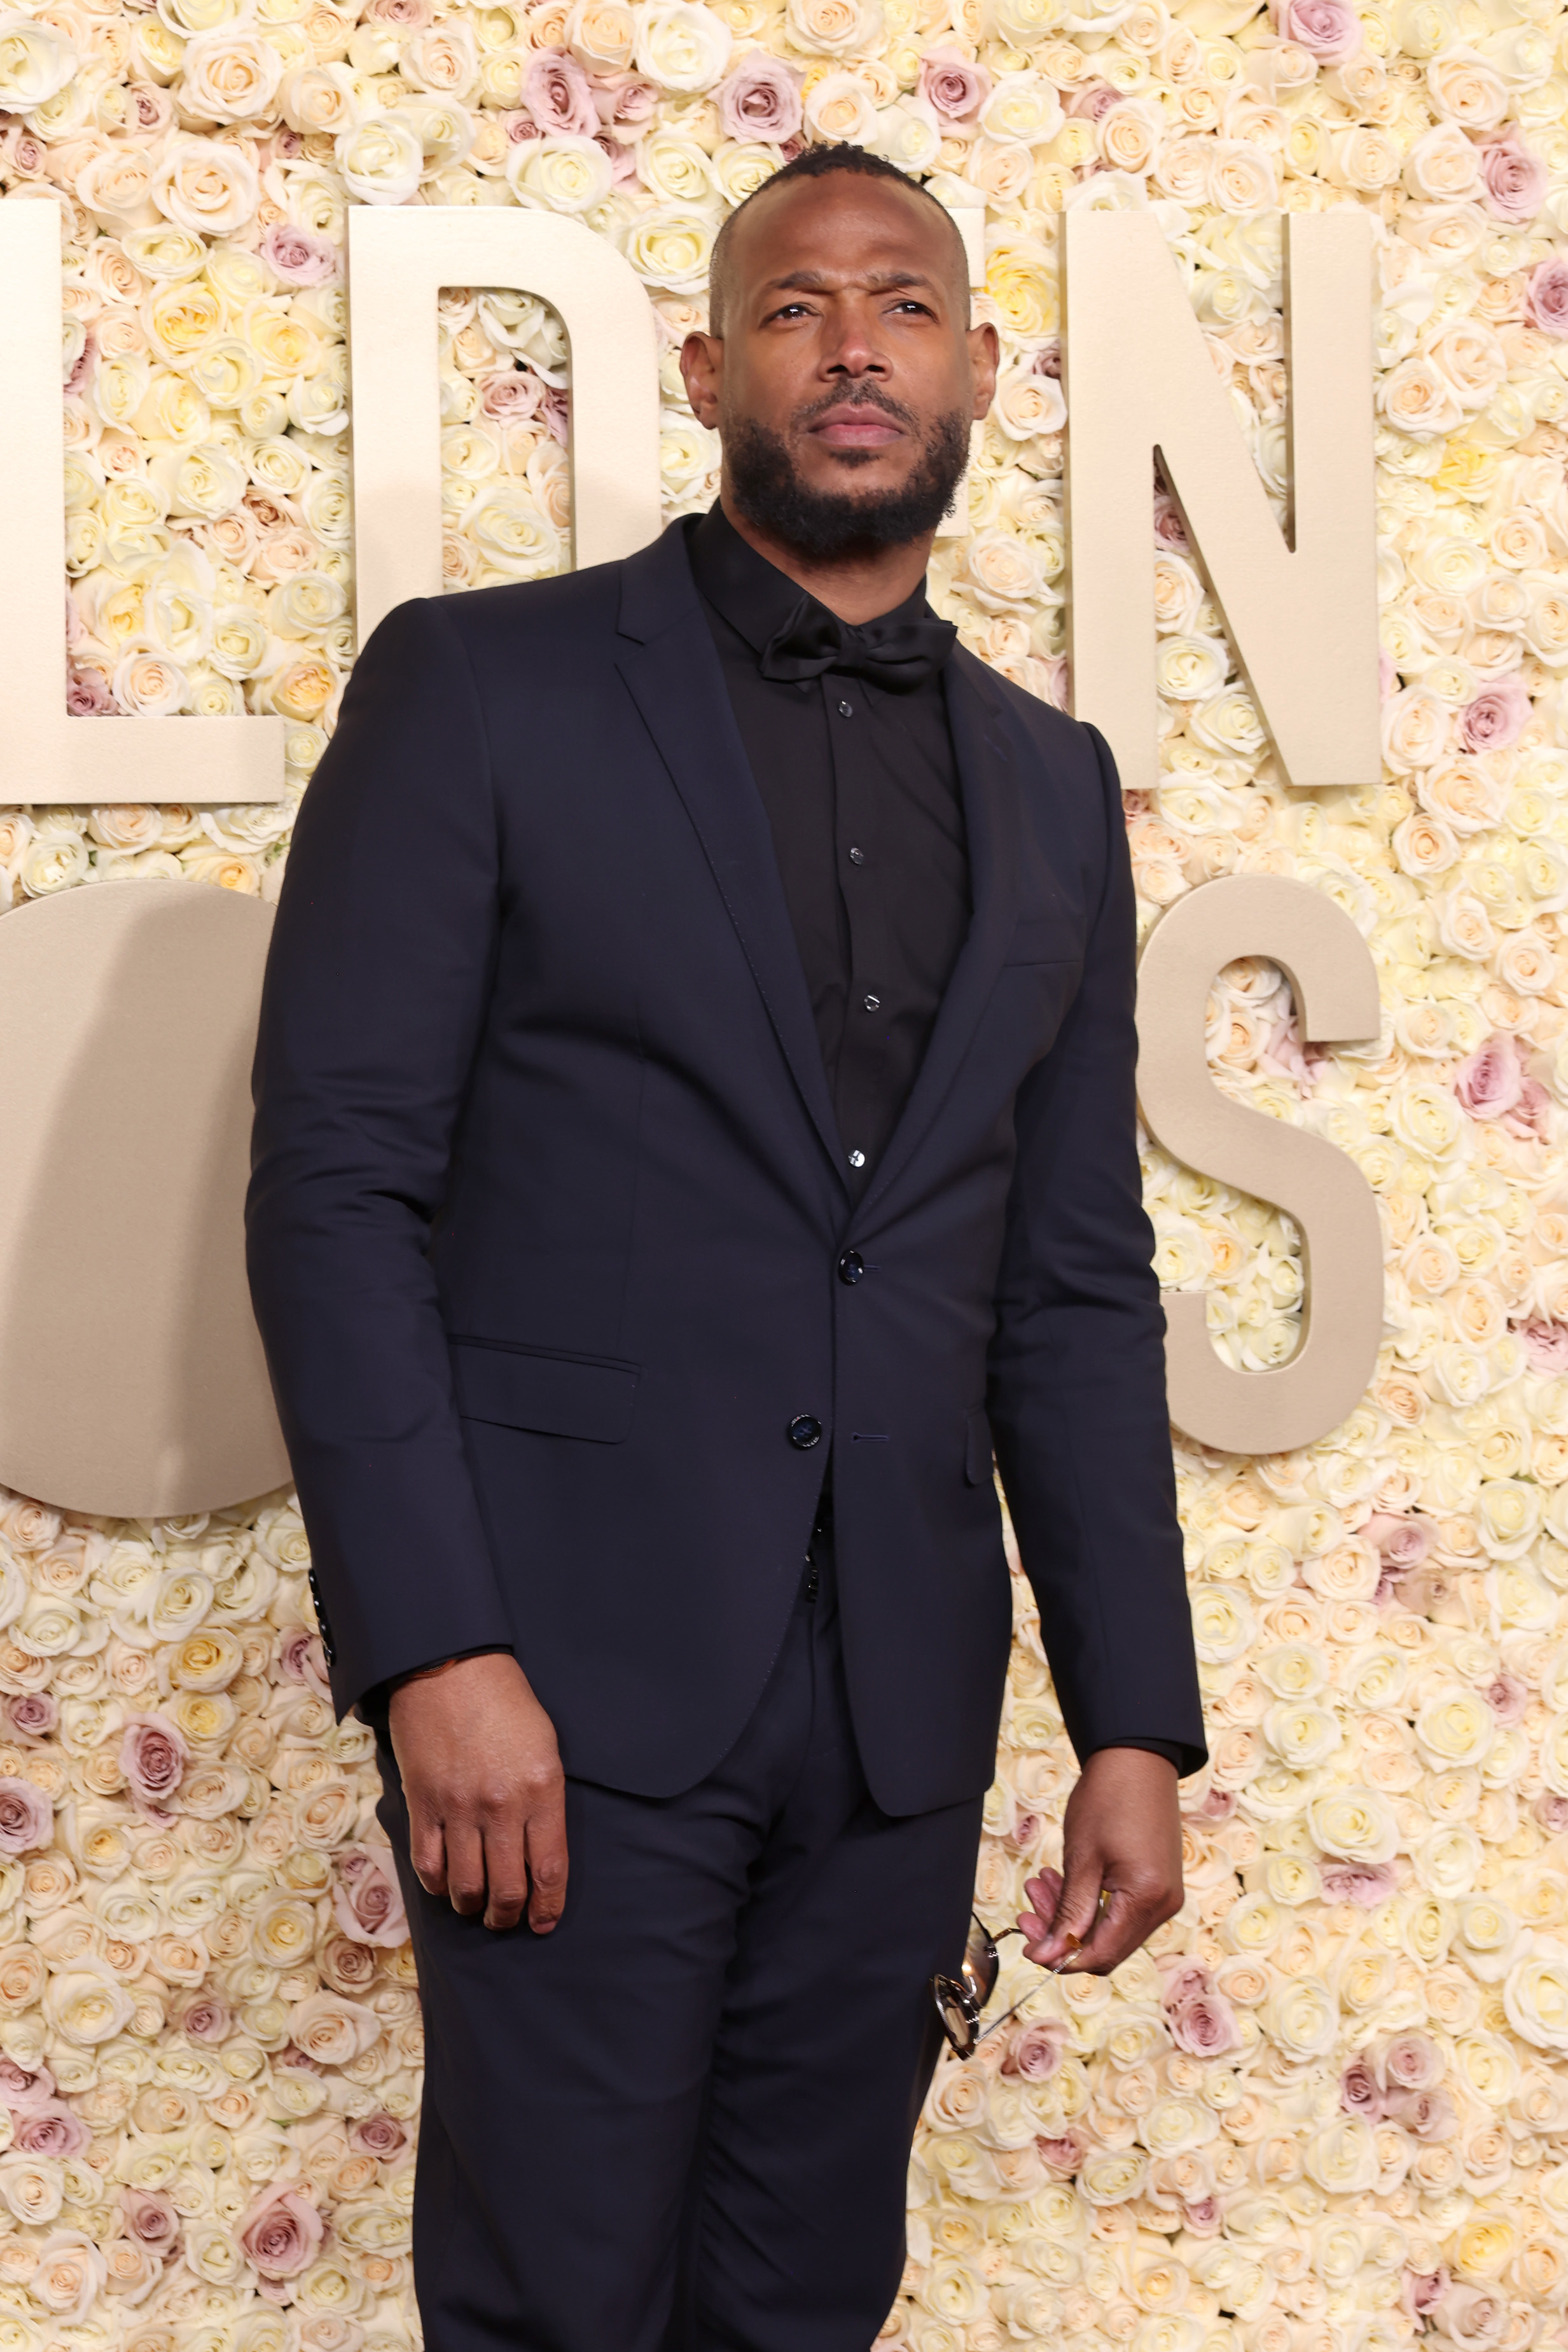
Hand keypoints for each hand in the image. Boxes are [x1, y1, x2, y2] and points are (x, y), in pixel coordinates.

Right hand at [388, 1652, 566, 1934]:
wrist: (449, 1668)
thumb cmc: (506, 1703)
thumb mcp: (546, 1746)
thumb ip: (545, 1799)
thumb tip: (540, 1850)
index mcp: (541, 1789)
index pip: (550, 1869)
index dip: (548, 1905)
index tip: (544, 1922)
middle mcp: (501, 1805)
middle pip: (507, 1887)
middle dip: (508, 1915)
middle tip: (507, 1919)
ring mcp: (458, 1807)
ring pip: (466, 1886)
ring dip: (473, 1906)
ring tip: (477, 1907)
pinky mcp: (423, 1804)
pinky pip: (429, 1864)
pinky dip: (438, 1885)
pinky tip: (446, 1884)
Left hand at [1018, 1747, 1181, 1975]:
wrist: (1137, 1757)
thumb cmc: (1109, 1798)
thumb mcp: (1082, 1858)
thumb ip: (1069, 1913)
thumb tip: (1050, 1955)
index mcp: (1147, 1899)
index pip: (1101, 1955)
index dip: (1061, 1958)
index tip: (1029, 1944)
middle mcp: (1164, 1905)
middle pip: (1107, 1946)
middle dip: (1063, 1935)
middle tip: (1027, 1912)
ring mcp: (1165, 1895)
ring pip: (1111, 1929)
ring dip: (1073, 1916)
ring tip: (1039, 1886)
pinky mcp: (1159, 1884)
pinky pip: (1121, 1910)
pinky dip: (1091, 1903)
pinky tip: (1063, 1883)